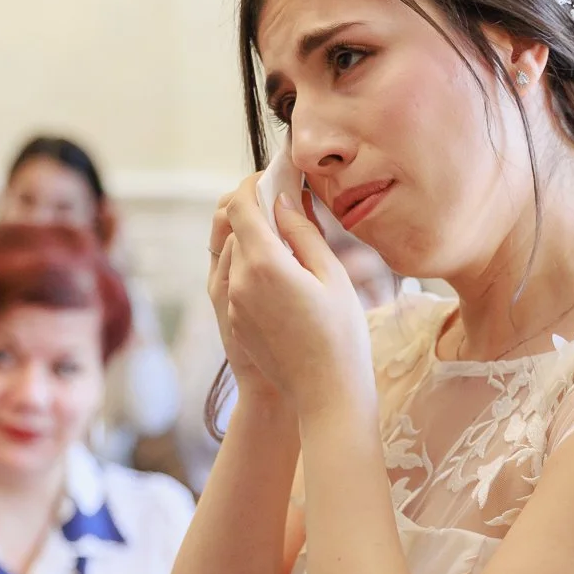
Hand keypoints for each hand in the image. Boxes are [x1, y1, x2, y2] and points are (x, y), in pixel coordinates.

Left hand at [220, 177, 373, 417]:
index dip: (253, 184)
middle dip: (254, 208)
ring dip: (254, 238)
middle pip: (233, 226)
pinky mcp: (233, 320)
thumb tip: (284, 200)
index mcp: (264, 264)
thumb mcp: (333, 276)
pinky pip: (236, 279)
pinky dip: (252, 265)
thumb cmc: (341, 336)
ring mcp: (232, 303)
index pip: (240, 205)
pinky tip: (283, 274)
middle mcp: (239, 280)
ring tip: (288, 240)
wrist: (325, 395)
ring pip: (233, 252)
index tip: (273, 177)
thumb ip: (304, 233)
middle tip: (285, 203)